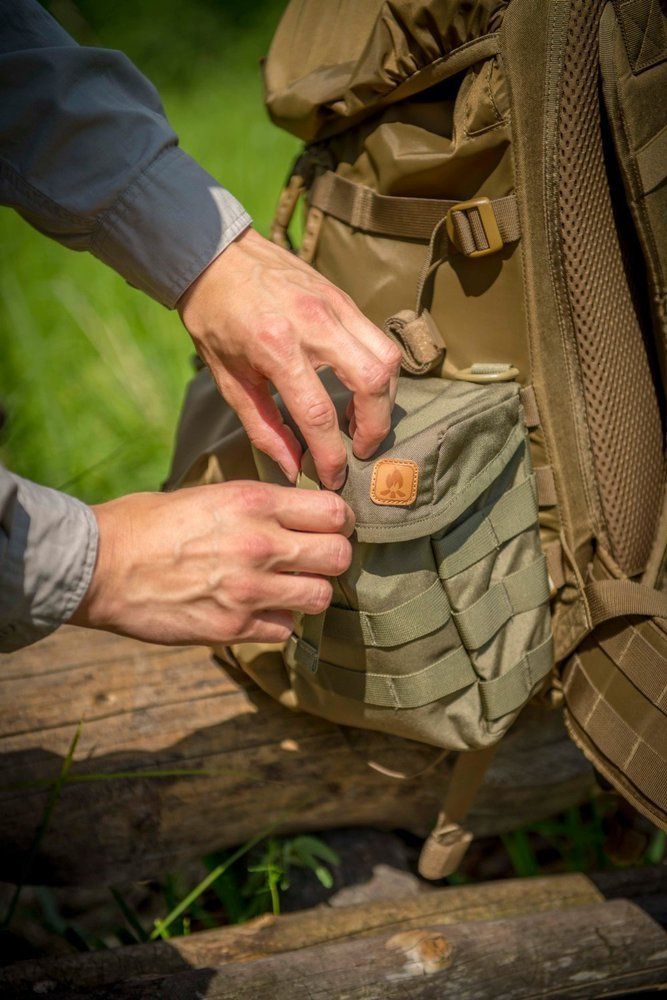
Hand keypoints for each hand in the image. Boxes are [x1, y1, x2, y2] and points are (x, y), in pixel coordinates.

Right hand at [69, 482, 353, 645]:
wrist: (97, 567)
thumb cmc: (145, 524)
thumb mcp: (207, 494)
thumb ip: (256, 507)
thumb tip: (294, 516)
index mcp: (253, 502)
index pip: (335, 512)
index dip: (336, 521)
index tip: (325, 527)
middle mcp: (259, 544)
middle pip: (339, 555)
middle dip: (330, 558)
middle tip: (311, 560)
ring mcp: (249, 590)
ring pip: (321, 597)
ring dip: (308, 593)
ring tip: (285, 588)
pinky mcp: (233, 627)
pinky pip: (285, 630)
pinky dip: (277, 622)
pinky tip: (256, 611)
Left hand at [178, 228, 401, 489]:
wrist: (214, 254)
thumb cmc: (213, 318)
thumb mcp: (228, 379)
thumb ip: (264, 427)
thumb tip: (292, 468)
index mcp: (275, 347)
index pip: (319, 414)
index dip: (331, 456)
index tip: (333, 478)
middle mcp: (313, 323)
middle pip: (372, 383)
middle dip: (375, 427)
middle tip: (360, 450)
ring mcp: (334, 305)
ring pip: (388, 358)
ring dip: (385, 399)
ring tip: (363, 421)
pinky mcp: (344, 297)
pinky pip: (379, 339)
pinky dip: (379, 371)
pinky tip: (360, 388)